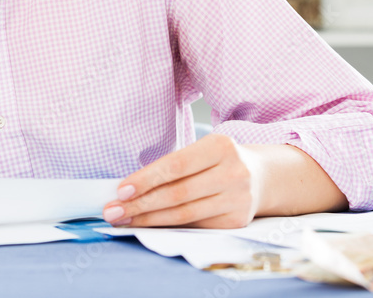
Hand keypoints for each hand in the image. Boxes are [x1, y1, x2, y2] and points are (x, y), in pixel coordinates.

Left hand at [102, 134, 263, 228]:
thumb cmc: (216, 161)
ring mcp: (238, 198)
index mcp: (220, 146)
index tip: (120, 190)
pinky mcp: (237, 220)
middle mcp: (233, 172)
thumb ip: (171, 167)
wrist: (259, 176)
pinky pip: (194, 225)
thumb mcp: (200, 151)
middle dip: (140, 204)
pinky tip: (149, 225)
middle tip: (112, 211)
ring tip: (124, 220)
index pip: (175, 166)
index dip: (146, 179)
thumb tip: (127, 189)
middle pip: (178, 193)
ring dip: (149, 219)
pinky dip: (168, 226)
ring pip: (184, 214)